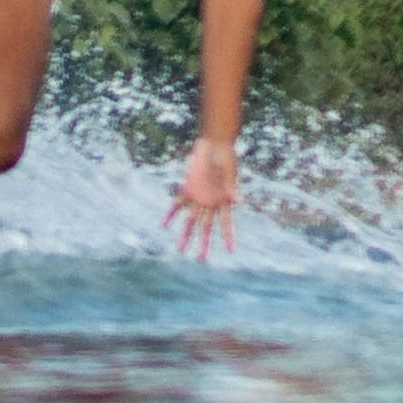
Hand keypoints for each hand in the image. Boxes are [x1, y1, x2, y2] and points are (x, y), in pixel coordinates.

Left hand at [163, 137, 240, 255]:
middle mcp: (211, 202)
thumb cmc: (225, 156)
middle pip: (205, 227)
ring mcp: (198, 196)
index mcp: (223, 200)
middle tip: (201, 260)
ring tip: (180, 250)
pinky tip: (164, 224)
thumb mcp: (229, 171)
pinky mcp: (188, 188)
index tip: (231, 251)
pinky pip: (178, 203)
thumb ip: (231, 188)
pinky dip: (171, 213)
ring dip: (185, 235)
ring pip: (190, 221)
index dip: (229, 236)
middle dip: (203, 243)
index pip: (226, 223)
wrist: (213, 143)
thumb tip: (239, 202)